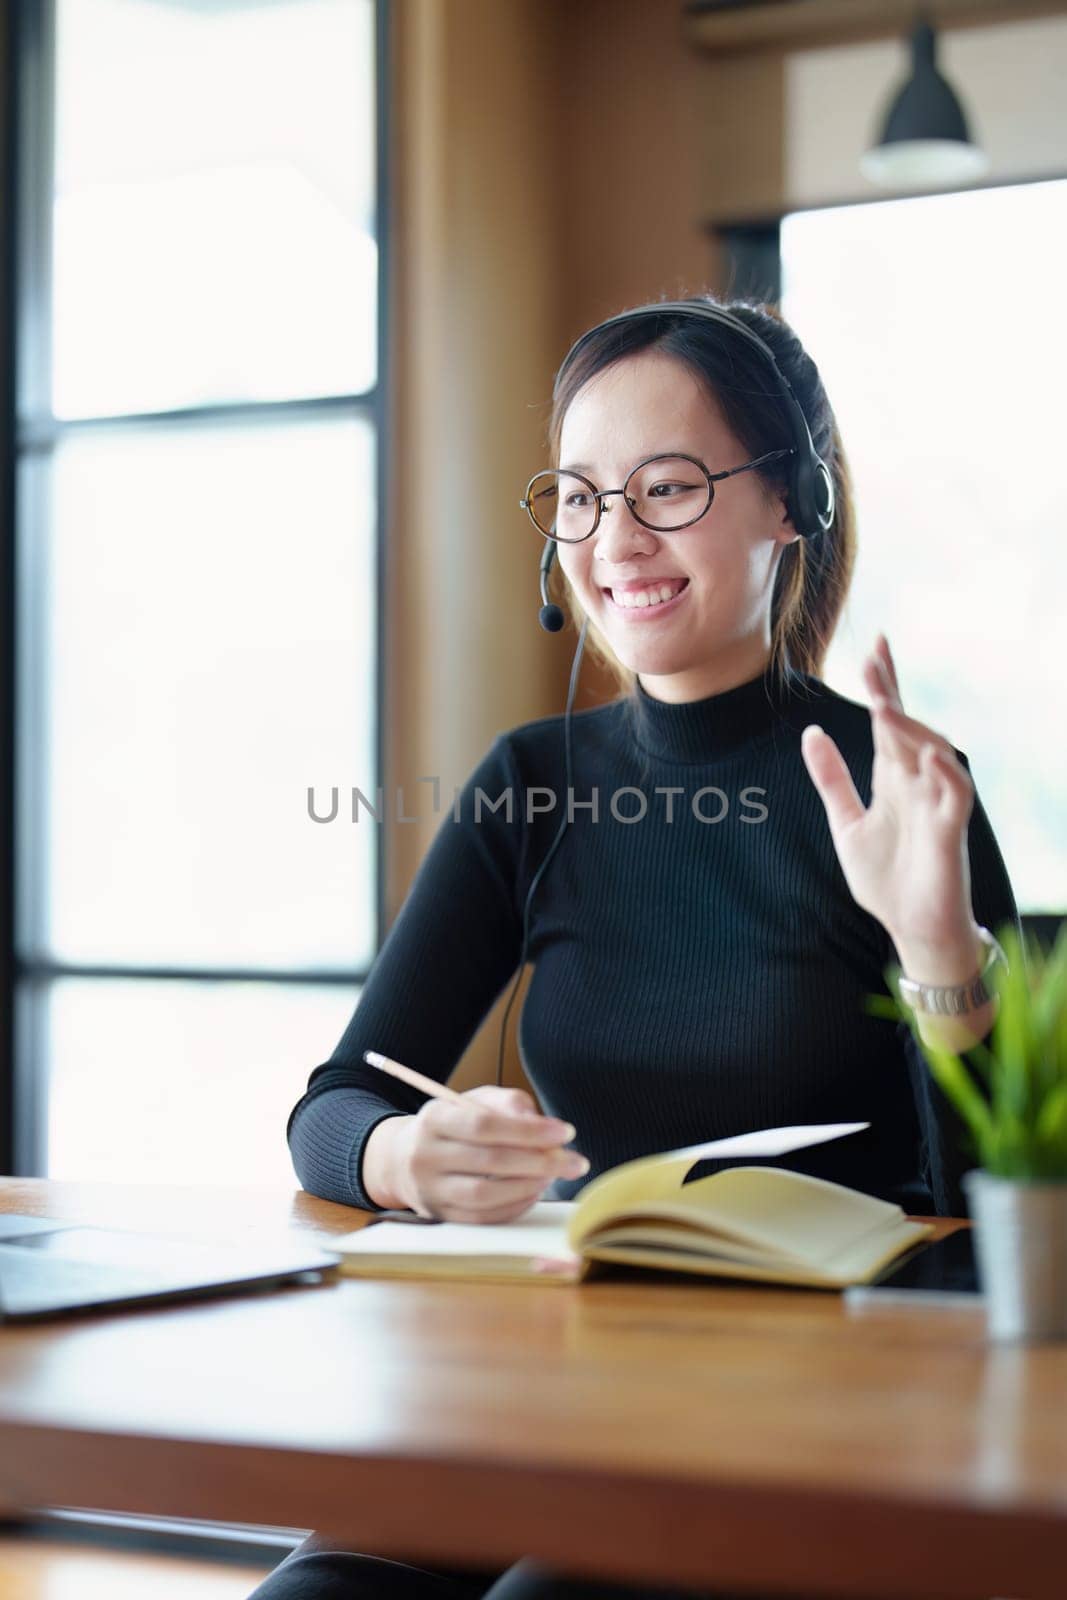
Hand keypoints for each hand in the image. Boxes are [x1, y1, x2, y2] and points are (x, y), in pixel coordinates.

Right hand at [394, 1085, 588, 1223]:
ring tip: (553, 1177)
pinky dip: (514, 1206)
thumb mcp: (475, 1102)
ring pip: (484, 1195)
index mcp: (434, 1118)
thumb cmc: (454, 1125)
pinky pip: (482, 1218)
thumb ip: (510, 1104)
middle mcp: (425, 1155)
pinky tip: (534, 1192)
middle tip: (575, 1162)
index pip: (484, 1125)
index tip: (565, 1133)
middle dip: (540, 1162)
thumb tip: (540, 1124)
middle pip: (489, 1161)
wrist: (403, 1159)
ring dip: (528, 1186)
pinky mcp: (439, 1216)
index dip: (528, 1131)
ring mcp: (429, 1190)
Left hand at [799, 633, 976, 953]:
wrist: (912, 929)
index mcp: (892, 779)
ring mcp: (936, 804)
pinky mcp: (951, 832)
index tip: (874, 645)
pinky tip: (924, 753)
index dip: (882, 684)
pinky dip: (943, 772)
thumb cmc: (886, 879)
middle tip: (874, 656)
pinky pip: (956, 793)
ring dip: (909, 726)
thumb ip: (831, 779)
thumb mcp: (845, 824)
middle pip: (905, 726)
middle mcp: (917, 783)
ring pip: (932, 751)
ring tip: (882, 703)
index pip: (886, 721)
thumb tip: (810, 732)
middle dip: (891, 692)